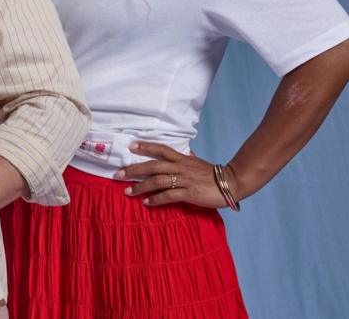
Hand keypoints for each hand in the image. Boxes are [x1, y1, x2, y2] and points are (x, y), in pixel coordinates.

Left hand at [116, 141, 239, 208]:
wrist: (231, 183)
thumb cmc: (213, 174)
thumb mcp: (198, 162)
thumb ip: (188, 158)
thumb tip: (185, 152)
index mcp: (182, 159)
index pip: (161, 149)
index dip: (145, 146)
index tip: (130, 146)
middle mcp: (180, 167)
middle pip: (152, 166)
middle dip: (134, 170)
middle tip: (118, 174)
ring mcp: (184, 180)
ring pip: (157, 181)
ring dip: (140, 187)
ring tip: (127, 192)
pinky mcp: (188, 193)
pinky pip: (168, 196)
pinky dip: (155, 199)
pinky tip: (146, 203)